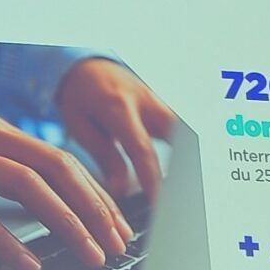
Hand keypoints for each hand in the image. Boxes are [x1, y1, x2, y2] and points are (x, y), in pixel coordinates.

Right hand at [0, 102, 131, 269]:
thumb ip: (4, 167)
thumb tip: (49, 202)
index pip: (63, 159)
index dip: (97, 194)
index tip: (119, 226)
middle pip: (57, 169)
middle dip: (95, 209)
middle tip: (117, 245)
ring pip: (29, 187)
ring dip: (67, 223)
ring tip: (89, 256)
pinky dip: (7, 242)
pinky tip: (28, 265)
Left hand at [56, 58, 180, 202]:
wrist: (87, 66)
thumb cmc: (80, 97)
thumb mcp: (80, 125)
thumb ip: (104, 156)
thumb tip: (120, 190)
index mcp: (118, 107)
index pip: (141, 149)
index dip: (151, 179)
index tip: (158, 203)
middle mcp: (146, 101)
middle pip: (177, 135)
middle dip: (185, 166)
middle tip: (184, 198)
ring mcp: (160, 101)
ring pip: (185, 131)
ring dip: (189, 158)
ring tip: (189, 191)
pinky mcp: (166, 106)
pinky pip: (182, 130)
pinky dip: (186, 150)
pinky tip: (189, 173)